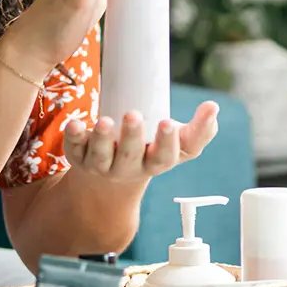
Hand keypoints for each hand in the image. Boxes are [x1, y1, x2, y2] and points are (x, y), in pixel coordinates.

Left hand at [62, 102, 219, 181]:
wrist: (110, 180)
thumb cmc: (150, 152)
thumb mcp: (179, 146)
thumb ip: (200, 130)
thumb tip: (213, 107)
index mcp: (154, 163)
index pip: (163, 158)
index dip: (166, 143)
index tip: (168, 123)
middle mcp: (127, 167)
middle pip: (129, 157)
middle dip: (132, 137)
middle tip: (133, 115)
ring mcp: (101, 164)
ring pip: (100, 156)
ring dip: (101, 139)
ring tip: (104, 121)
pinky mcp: (79, 156)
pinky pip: (73, 150)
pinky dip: (73, 137)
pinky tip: (74, 123)